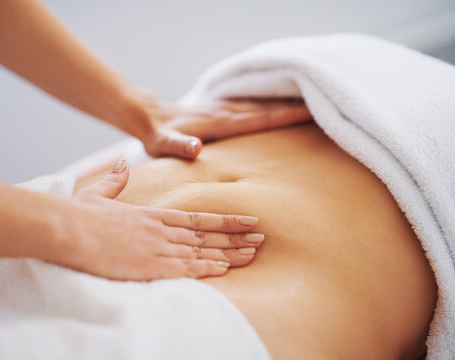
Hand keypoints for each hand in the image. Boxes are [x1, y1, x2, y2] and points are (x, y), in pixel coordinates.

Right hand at [58, 160, 264, 280]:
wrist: (68, 229)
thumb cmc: (80, 215)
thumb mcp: (99, 194)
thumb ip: (116, 181)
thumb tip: (122, 164)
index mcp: (153, 214)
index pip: (197, 217)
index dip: (225, 220)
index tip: (247, 219)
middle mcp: (161, 230)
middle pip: (207, 235)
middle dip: (236, 236)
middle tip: (262, 237)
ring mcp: (158, 247)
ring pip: (202, 250)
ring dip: (230, 252)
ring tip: (254, 253)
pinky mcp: (149, 266)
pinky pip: (185, 268)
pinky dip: (208, 268)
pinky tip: (226, 268)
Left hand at [140, 97, 311, 158]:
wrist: (149, 117)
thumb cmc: (158, 136)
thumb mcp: (164, 144)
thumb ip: (179, 147)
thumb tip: (196, 147)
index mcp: (220, 122)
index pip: (258, 118)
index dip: (283, 116)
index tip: (308, 112)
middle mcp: (225, 113)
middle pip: (266, 109)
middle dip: (292, 108)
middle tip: (321, 107)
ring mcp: (223, 110)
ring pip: (260, 106)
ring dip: (283, 105)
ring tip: (307, 107)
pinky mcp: (219, 110)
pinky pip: (250, 107)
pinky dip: (267, 106)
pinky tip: (275, 108)